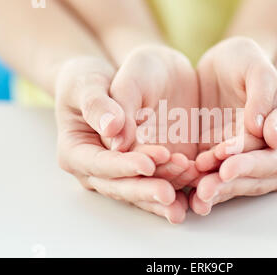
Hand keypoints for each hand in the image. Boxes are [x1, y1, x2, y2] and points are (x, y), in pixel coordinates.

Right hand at [103, 45, 200, 188]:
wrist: (114, 78)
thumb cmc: (92, 79)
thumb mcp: (89, 83)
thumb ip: (98, 105)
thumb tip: (112, 133)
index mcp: (76, 152)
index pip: (100, 165)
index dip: (123, 167)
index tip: (147, 163)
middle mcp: (99, 171)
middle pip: (122, 187)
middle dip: (146, 191)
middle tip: (168, 194)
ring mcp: (125, 172)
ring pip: (146, 189)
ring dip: (169, 189)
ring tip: (192, 181)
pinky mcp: (148, 168)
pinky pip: (164, 180)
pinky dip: (182, 184)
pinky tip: (200, 184)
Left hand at [190, 62, 276, 214]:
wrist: (261, 76)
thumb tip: (272, 136)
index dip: (252, 166)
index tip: (228, 167)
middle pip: (254, 180)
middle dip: (228, 185)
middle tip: (204, 188)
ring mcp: (256, 170)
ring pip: (236, 184)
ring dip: (215, 189)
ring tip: (195, 193)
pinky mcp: (234, 165)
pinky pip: (220, 178)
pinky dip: (205, 183)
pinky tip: (188, 190)